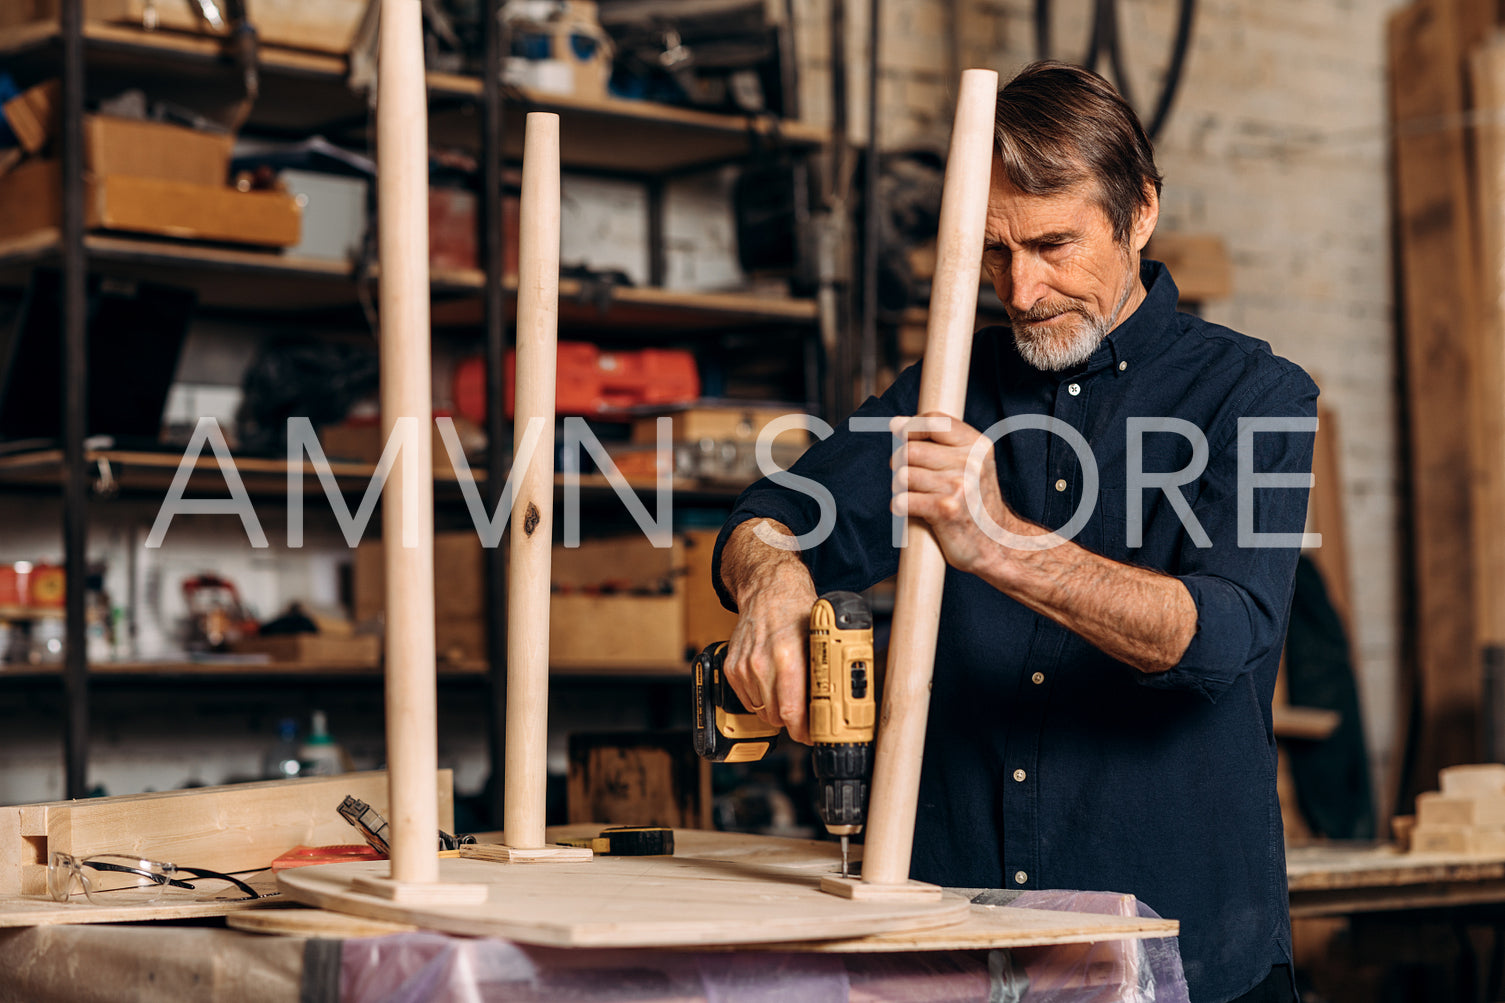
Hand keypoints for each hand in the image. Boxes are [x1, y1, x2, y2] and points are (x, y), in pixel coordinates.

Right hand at [720, 520, 818, 743]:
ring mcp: (744, 666)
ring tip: (789, 691)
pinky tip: (772, 683)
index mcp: (787, 656)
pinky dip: (761, 698)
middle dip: (794, 721)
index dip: (804, 731)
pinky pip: (748, 701)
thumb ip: (823, 673)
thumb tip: (834, 706)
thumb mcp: (819, 639)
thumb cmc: (797, 611)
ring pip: (762, 711)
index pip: (792, 712)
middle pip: (777, 717)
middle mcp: (762, 663)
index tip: (814, 735)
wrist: (768, 589)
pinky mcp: (732, 668)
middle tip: (807, 714)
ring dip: (777, 709)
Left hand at [889, 412, 1038, 576]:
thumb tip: (895, 423)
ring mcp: (960, 486)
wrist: (997, 543)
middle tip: (908, 477)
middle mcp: (971, 462)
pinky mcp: (947, 510)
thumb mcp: (970, 463)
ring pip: (902, 475)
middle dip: (899, 463)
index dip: (910, 429)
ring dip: (899, 488)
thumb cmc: (974, 501)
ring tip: (913, 495)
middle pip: (910, 449)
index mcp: (977, 445)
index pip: (933, 420)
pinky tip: (911, 511)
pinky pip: (902, 500)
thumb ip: (938, 441)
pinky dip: (899, 507)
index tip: (905, 440)